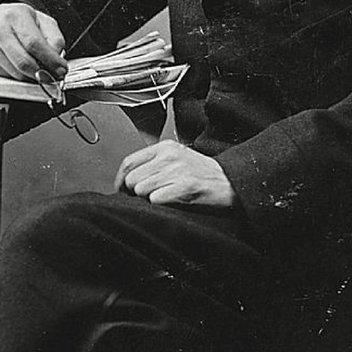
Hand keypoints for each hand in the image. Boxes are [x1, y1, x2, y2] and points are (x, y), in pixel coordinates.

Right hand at [0, 3, 67, 83]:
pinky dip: (21, 76)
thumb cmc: (21, 21)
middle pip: (24, 62)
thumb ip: (55, 39)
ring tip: (40, 69)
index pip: (33, 43)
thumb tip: (56, 61)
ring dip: (33, 77)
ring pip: (17, 73)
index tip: (61, 69)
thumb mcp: (43, 22)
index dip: (50, 60)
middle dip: (43, 73)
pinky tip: (24, 67)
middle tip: (54, 76)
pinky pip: (8, 77)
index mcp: (15, 16)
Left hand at [115, 140, 234, 207]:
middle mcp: (169, 156)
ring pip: (141, 190)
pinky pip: (155, 199)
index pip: (128, 162)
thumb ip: (153, 164)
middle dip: (135, 193)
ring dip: (149, 199)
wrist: (230, 182)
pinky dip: (160, 204)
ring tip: (165, 197)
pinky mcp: (184, 186)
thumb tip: (126, 181)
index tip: (122, 191)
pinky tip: (172, 201)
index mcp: (165, 147)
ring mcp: (177, 170)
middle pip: (132, 179)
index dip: (120, 181)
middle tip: (147, 198)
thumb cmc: (202, 175)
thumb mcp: (176, 159)